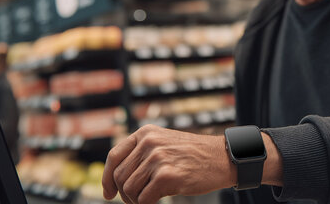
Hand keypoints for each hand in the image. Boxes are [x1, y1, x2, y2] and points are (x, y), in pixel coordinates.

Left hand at [102, 124, 234, 203]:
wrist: (221, 158)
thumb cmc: (193, 155)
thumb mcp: (164, 143)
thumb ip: (142, 153)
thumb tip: (115, 179)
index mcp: (145, 133)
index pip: (114, 157)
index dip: (107, 178)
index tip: (109, 193)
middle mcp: (149, 143)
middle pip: (119, 176)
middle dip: (124, 193)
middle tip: (137, 200)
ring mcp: (157, 158)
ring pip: (129, 190)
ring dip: (136, 201)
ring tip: (150, 198)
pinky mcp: (166, 176)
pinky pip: (143, 200)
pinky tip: (159, 200)